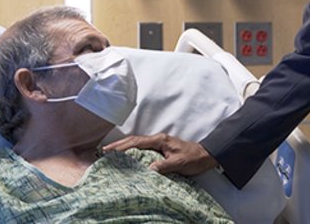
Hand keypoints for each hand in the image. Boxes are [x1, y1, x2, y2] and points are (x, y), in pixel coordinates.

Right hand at [103, 133, 218, 175]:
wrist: (206, 155)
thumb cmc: (193, 158)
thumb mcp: (179, 163)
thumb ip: (164, 166)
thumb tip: (148, 170)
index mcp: (160, 140)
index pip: (137, 142)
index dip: (122, 146)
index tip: (109, 151)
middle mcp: (158, 140)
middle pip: (134, 141)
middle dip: (118, 145)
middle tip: (103, 152)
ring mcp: (158, 144)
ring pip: (136, 144)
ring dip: (123, 148)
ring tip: (110, 154)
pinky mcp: (160, 150)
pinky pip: (142, 150)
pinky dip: (131, 152)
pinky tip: (126, 158)